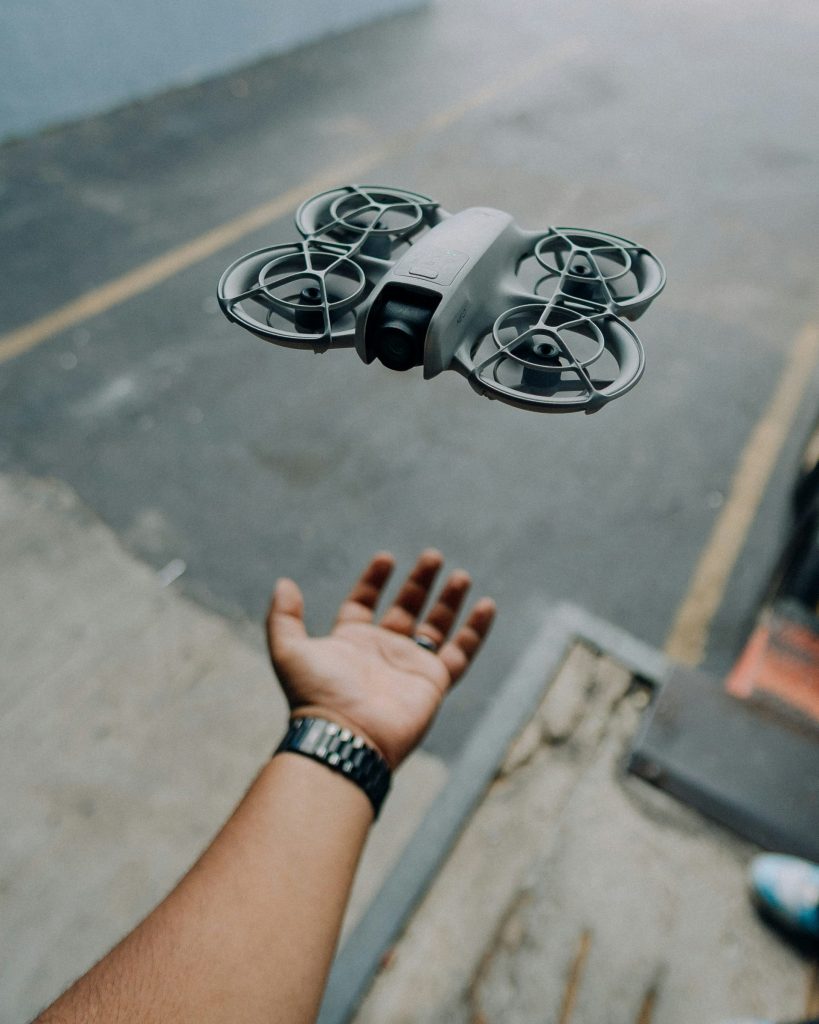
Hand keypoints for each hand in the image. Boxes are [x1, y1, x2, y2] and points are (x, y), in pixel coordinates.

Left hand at [267, 549, 495, 768]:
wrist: (347, 735)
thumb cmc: (317, 695)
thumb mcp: (289, 650)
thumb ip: (284, 617)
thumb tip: (284, 583)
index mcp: (351, 642)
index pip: (364, 603)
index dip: (374, 580)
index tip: (386, 558)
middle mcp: (382, 651)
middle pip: (405, 608)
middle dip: (419, 583)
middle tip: (433, 556)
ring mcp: (410, 666)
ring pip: (436, 627)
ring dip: (448, 601)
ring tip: (461, 575)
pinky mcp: (434, 681)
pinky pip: (461, 652)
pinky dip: (476, 630)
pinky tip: (487, 605)